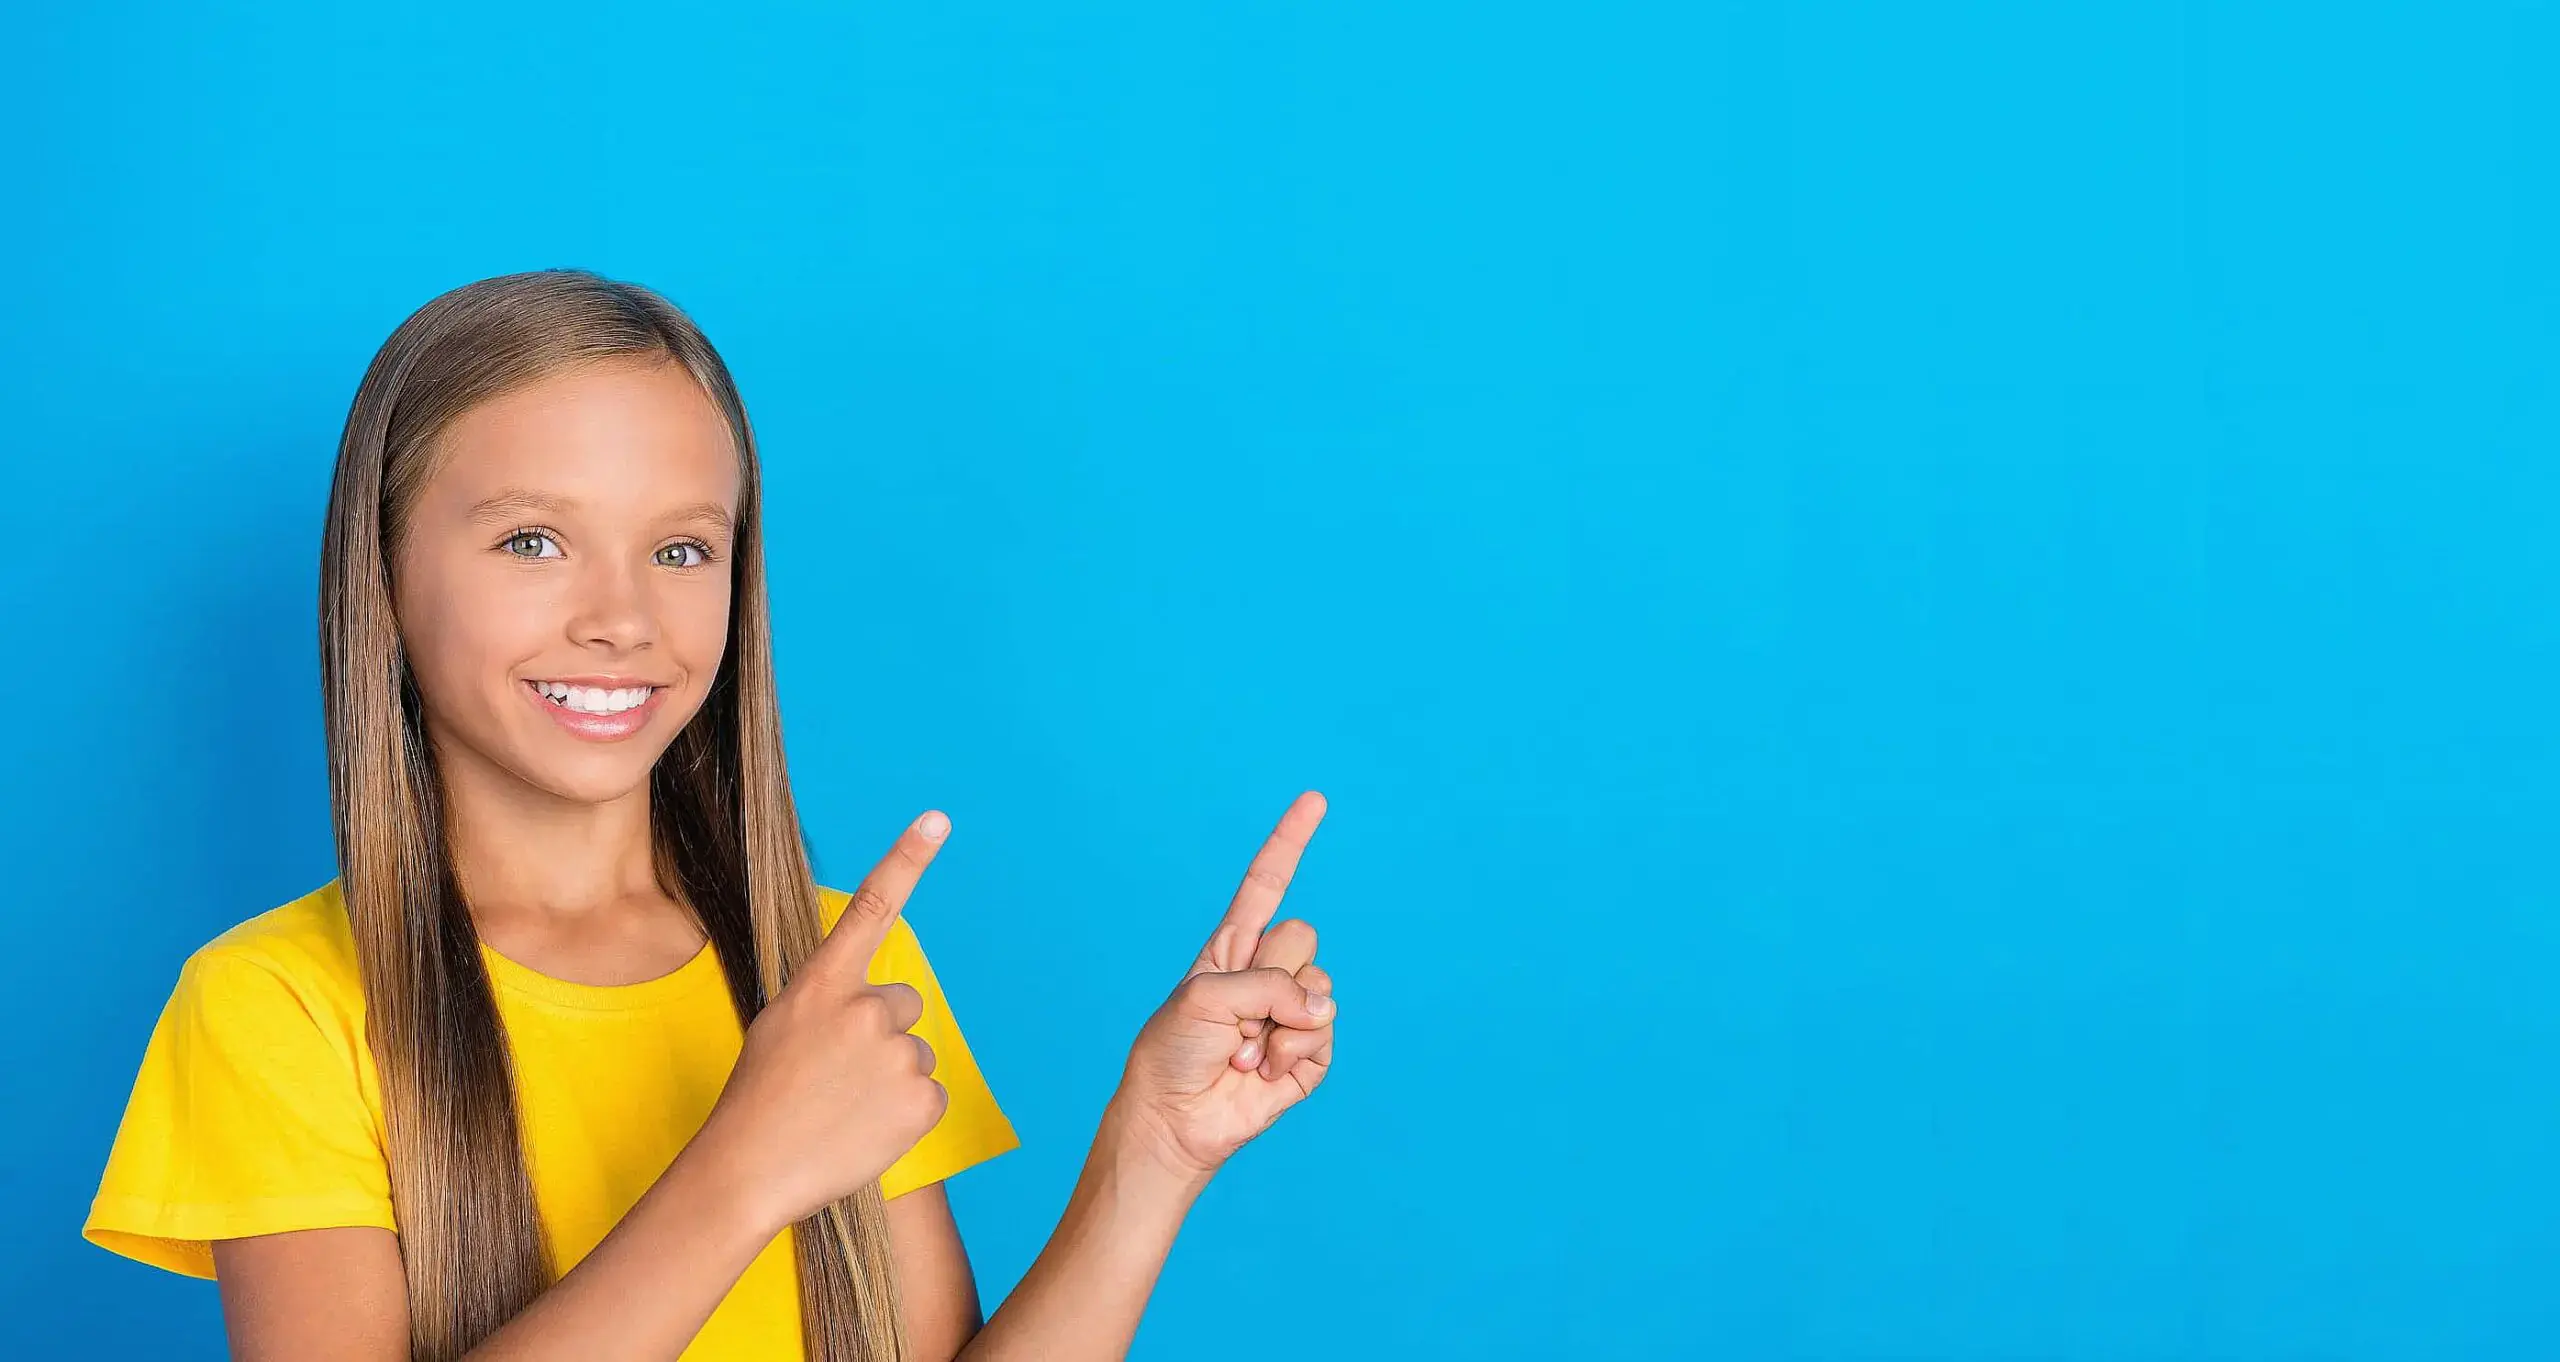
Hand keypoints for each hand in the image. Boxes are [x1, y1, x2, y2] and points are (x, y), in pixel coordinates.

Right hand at [691, 811, 952, 1233]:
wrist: (748, 1172)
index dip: (907, 859)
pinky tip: (863, 1132)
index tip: (937, 819)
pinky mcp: (921, 1099)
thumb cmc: (758, 1102)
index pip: (871, 907)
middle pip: (906, 1005)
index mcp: (822, 984)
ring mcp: (896, 1053)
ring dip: (890, 1080)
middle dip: (884, 1034)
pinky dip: (905, 1117)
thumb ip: (830, 1003)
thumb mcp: (781, 1029)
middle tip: (839, 1077)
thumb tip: (880, 1007)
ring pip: (915, 1055)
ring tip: (842, 1111)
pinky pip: (929, 1097)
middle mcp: (865, 1008)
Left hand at [1109, 791, 1338, 1185]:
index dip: (1290, 842)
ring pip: (1321, 988)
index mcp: (1233, 948)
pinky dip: (1293, 1054)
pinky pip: (1325, 1034)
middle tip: (1238, 1015)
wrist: (1174, 1118)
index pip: (1266, 884)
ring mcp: (1289, 1013)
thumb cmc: (1173, 1052)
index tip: (1314, 800)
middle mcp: (1265, 974)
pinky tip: (1262, 1073)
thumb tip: (1321, 1010)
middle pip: (1303, 937)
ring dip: (1280, 1026)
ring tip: (1243, 1051)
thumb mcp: (1206, 995)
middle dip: (1273, 975)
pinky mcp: (1307, 1055)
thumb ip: (1268, 985)